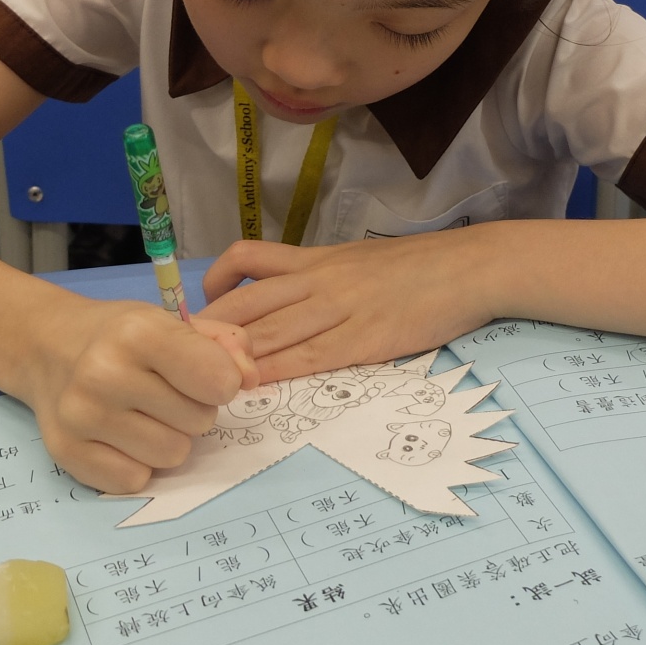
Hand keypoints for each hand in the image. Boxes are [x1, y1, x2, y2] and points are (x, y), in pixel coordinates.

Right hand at [23, 298, 255, 492]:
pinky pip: (136, 480)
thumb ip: (225, 345)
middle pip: (200, 422)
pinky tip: (119, 435)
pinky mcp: (67, 453)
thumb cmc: (122, 335)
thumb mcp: (174, 322)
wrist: (47, 346)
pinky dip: (137, 463)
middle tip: (163, 392)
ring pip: (173, 456)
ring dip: (168, 438)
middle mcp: (104, 373)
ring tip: (143, 413)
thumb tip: (250, 380)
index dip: (222, 382)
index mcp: (138, 332)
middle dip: (193, 409)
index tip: (203, 375)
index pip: (218, 381)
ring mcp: (82, 416)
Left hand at [198, 229, 497, 381]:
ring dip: (231, 357)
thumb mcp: (358, 260)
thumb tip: (285, 298)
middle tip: (177, 355)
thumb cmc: (419, 267)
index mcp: (315, 258)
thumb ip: (321, 276)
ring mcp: (338, 309)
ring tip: (199, 378)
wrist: (468, 267)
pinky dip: (275, 372)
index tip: (192, 313)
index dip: (212, 284)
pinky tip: (254, 387)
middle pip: (244, 302)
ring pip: (269, 332)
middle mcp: (317, 280)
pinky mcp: (362, 339)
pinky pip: (308, 357)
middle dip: (206, 331)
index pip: (247, 260)